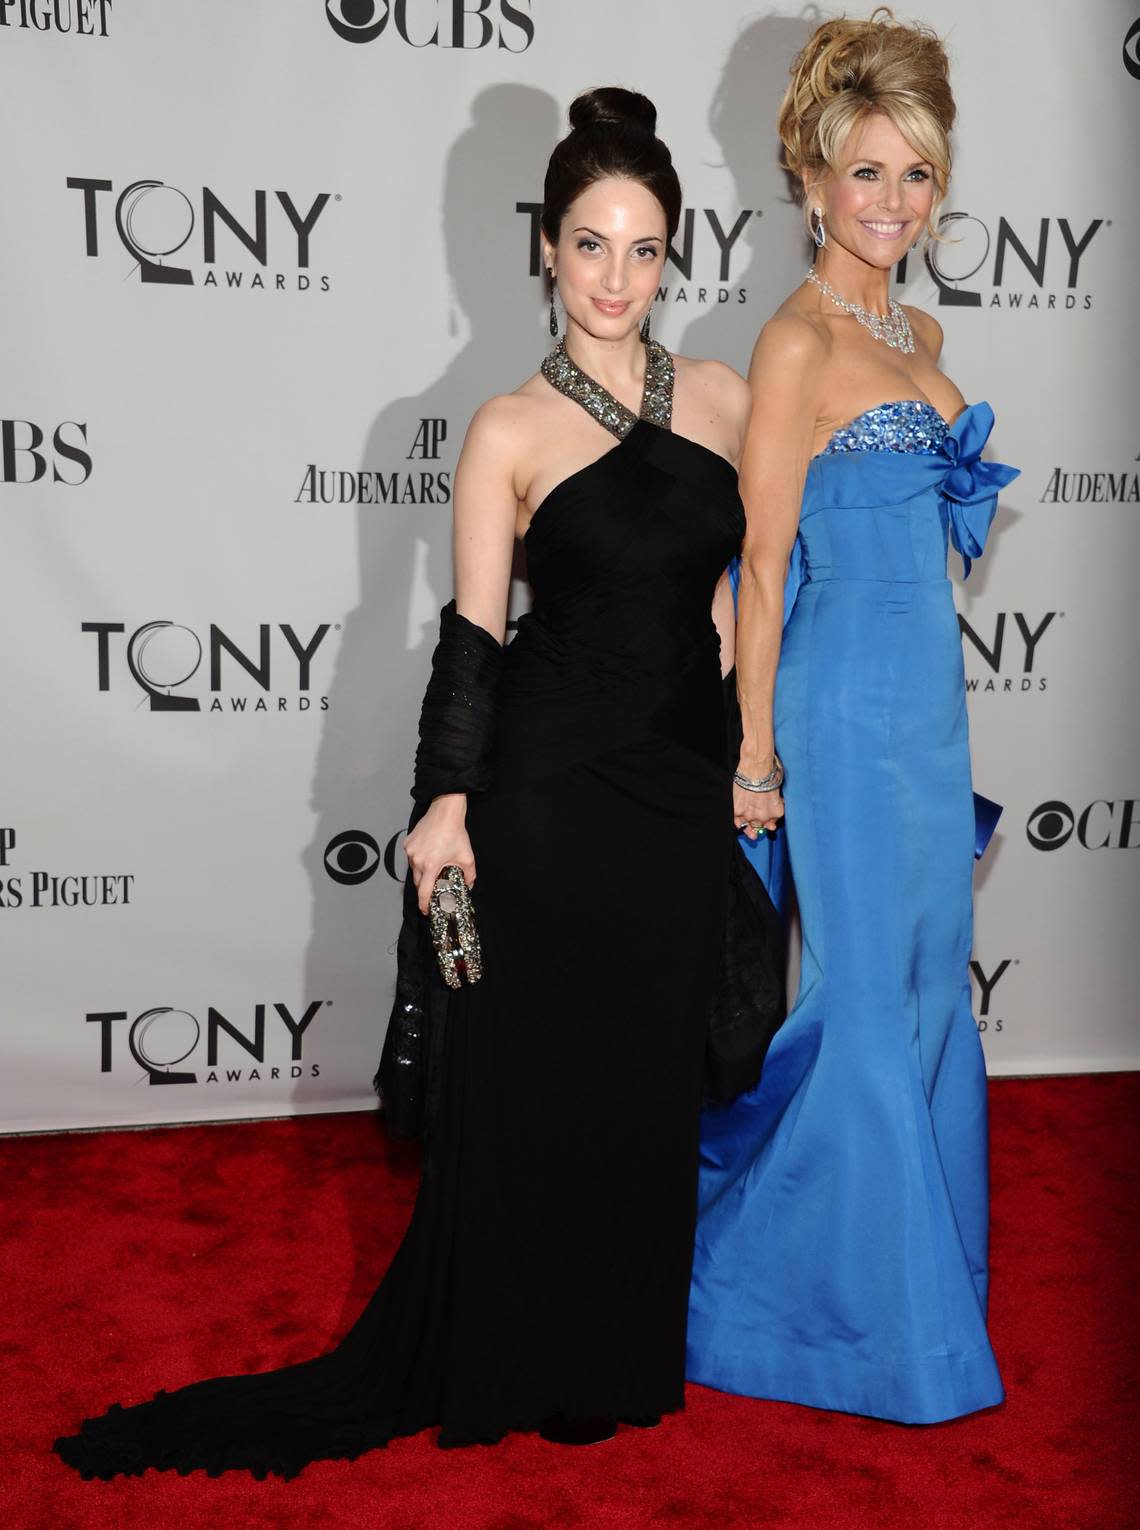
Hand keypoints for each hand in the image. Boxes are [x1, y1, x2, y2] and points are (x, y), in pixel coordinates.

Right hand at [404, 794, 475, 913]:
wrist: (445, 812)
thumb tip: (468, 886)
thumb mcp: (467, 857)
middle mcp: (417, 859)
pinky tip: (429, 853)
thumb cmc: (455, 832)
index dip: (424, 904)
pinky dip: (418, 860)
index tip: (426, 910)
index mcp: (431, 865)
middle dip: (425, 887)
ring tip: (434, 865)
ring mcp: (410, 851)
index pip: (423, 892)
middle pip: (418, 882)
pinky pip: (411, 857)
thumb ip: (469, 876)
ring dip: (422, 872)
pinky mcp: (407, 843)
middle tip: (435, 885)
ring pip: (413, 869)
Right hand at [732, 755, 783, 841]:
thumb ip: (776, 801)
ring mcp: (750, 815)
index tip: (768, 824)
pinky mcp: (738, 811)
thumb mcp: (778, 790)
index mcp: (777, 812)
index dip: (769, 822)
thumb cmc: (769, 774)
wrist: (757, 769)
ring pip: (748, 827)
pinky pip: (736, 822)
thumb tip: (775, 802)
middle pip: (760, 826)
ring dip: (748, 829)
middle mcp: (764, 817)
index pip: (773, 822)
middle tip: (756, 830)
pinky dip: (738, 823)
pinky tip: (739, 824)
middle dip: (759, 825)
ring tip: (750, 833)